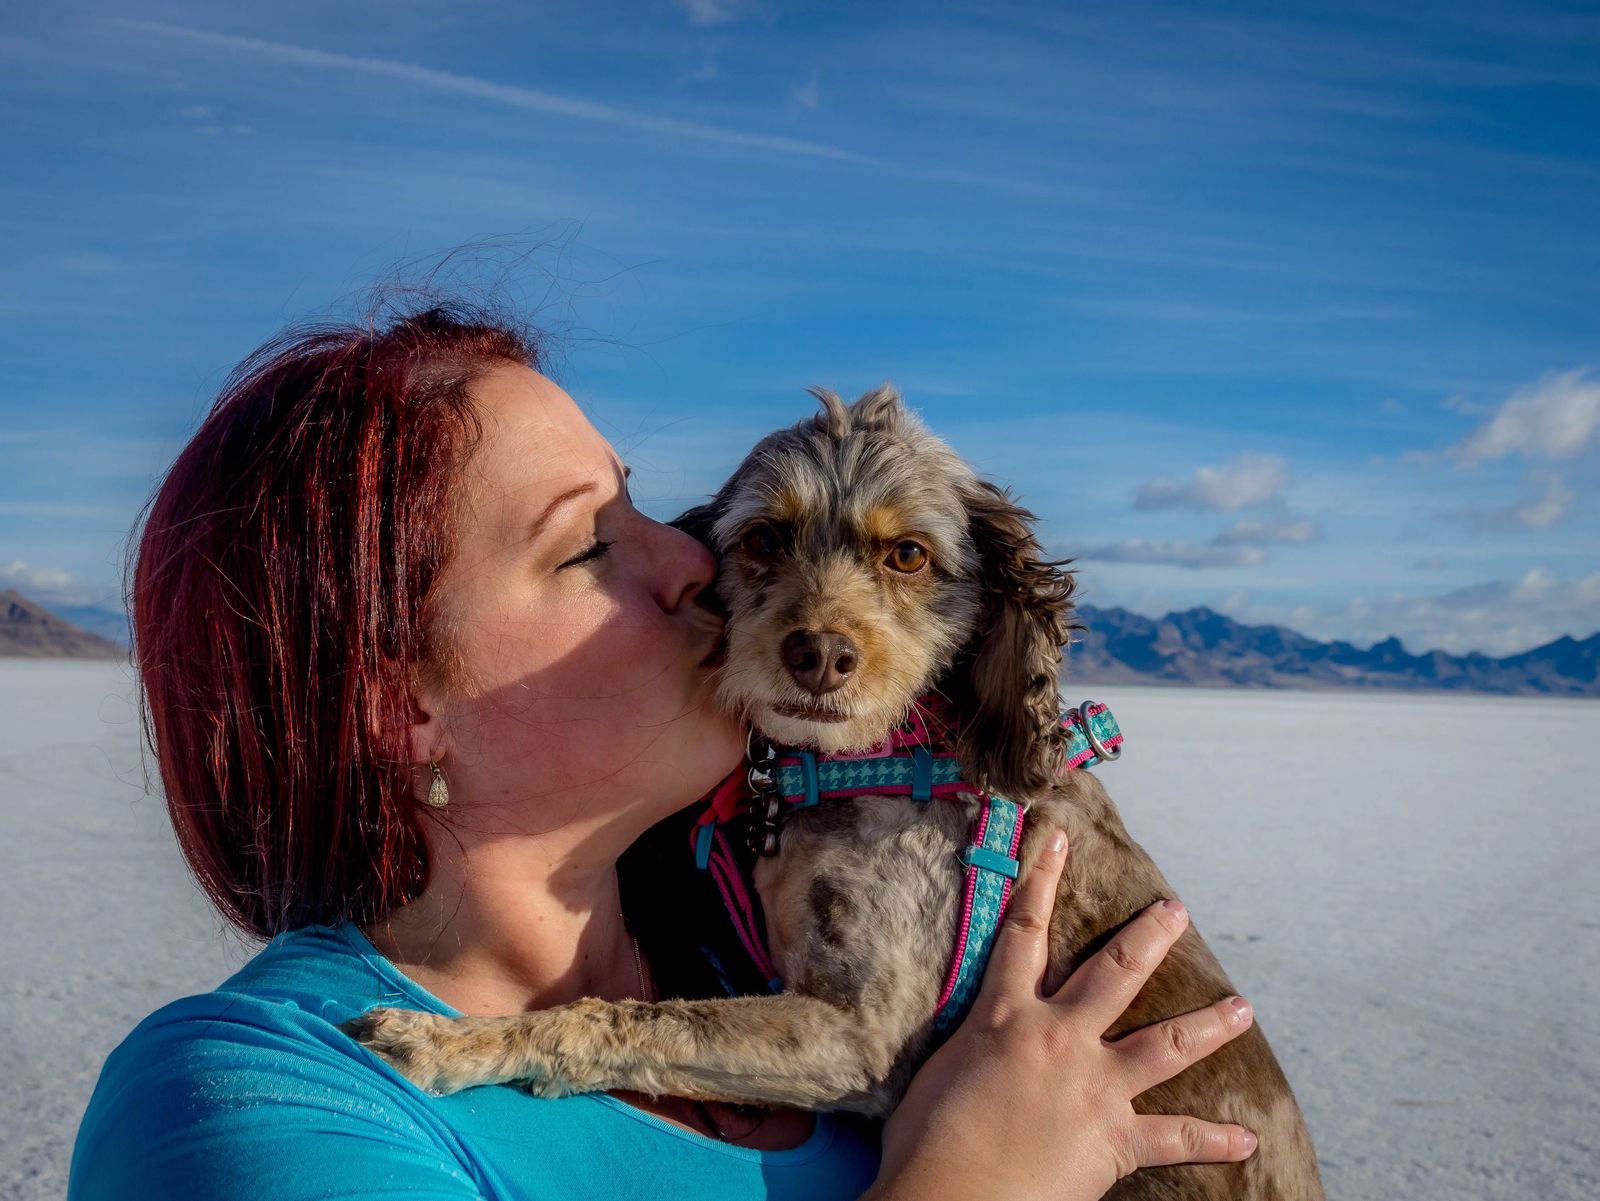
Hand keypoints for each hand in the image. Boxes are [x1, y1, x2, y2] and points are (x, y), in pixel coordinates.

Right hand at [868, 830, 1256, 1200]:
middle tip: (1177, 910)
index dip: (1041, 880)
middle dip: (1150, 936)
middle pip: (1117, 971)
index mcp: (1005, 1017)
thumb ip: (971, 1046)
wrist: (953, 1196)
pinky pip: (1175, 1138)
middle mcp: (1060, 1039)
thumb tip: (978, 1043)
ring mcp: (1095, 1087)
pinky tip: (1247, 1139)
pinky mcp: (1115, 1138)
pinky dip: (1213, 1139)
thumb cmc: (927, 1142)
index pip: (1023, 932)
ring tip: (1243, 1008)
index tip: (1059, 839)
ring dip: (1208, 1024)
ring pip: (1165, 1045)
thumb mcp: (939, 1073)